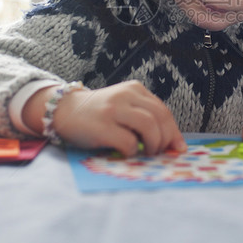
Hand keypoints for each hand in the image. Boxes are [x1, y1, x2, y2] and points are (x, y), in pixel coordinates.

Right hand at [51, 80, 186, 156]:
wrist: (64, 111)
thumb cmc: (99, 114)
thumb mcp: (124, 106)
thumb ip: (144, 117)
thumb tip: (170, 143)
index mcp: (134, 89)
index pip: (163, 110)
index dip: (174, 131)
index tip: (178, 147)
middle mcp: (125, 95)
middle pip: (160, 118)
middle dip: (166, 139)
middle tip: (161, 152)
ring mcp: (113, 109)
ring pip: (149, 127)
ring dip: (153, 145)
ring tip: (147, 153)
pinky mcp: (102, 126)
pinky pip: (128, 142)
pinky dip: (132, 152)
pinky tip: (126, 152)